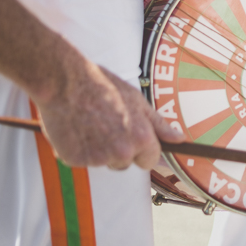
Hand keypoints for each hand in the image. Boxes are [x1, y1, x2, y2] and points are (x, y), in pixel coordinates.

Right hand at [35, 52, 180, 169]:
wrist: (66, 82)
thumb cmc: (102, 87)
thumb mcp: (137, 101)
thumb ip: (159, 125)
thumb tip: (179, 139)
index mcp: (141, 138)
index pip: (150, 161)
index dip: (141, 151)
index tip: (132, 140)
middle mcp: (122, 152)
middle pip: (125, 164)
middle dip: (118, 151)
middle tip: (105, 125)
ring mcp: (98, 158)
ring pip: (103, 162)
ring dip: (97, 150)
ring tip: (89, 124)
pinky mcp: (75, 160)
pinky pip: (80, 161)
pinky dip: (77, 149)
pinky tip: (75, 129)